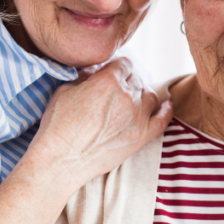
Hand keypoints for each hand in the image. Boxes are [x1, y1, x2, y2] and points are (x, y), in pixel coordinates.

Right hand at [28, 57, 172, 185]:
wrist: (61, 160)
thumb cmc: (57, 125)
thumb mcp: (65, 90)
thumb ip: (85, 76)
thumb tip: (96, 71)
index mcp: (108, 80)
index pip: (124, 63)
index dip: (117, 66)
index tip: (112, 72)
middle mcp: (127, 96)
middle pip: (137, 78)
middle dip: (127, 80)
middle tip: (119, 88)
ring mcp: (137, 117)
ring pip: (151, 95)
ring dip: (143, 93)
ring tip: (135, 98)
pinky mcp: (141, 137)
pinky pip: (163, 120)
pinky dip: (166, 110)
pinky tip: (166, 105)